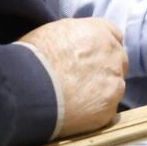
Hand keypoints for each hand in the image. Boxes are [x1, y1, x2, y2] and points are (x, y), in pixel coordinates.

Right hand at [18, 17, 126, 137]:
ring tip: (76, 100)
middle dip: (105, 69)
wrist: (28, 87)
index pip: (114, 35)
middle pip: (119, 61)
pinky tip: (75, 113)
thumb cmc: (33, 57)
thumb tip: (76, 46)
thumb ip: (77, 36)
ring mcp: (114, 82)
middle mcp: (113, 54)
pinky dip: (94, 112)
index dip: (102, 47)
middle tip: (83, 80)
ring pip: (115, 86)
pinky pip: (106, 110)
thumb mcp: (54, 31)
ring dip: (101, 91)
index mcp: (100, 31)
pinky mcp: (109, 107)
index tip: (92, 56)